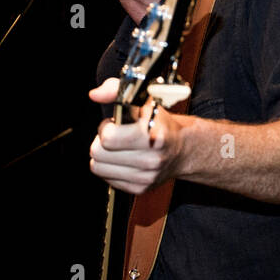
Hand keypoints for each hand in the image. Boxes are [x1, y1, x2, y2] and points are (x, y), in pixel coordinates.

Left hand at [88, 78, 186, 193]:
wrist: (183, 150)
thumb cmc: (161, 124)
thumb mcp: (144, 101)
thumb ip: (117, 90)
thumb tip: (96, 94)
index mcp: (153, 136)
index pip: (108, 138)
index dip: (106, 128)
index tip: (115, 124)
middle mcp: (151, 159)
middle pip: (97, 153)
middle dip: (102, 141)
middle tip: (115, 136)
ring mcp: (145, 177)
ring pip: (98, 167)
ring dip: (103, 156)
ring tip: (118, 147)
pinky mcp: (140, 188)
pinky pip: (106, 178)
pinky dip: (111, 168)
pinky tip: (124, 159)